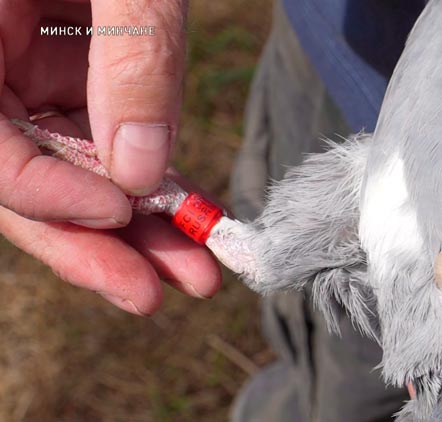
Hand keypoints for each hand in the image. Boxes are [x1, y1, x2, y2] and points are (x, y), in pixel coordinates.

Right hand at [0, 1, 220, 314]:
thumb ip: (130, 55)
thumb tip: (138, 173)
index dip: (47, 194)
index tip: (120, 216)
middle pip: (23, 178)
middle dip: (93, 243)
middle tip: (156, 294)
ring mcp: (25, 70)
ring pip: (67, 171)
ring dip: (132, 229)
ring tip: (193, 272)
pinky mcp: (71, 72)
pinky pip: (98, 141)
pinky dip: (145, 183)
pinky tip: (188, 217)